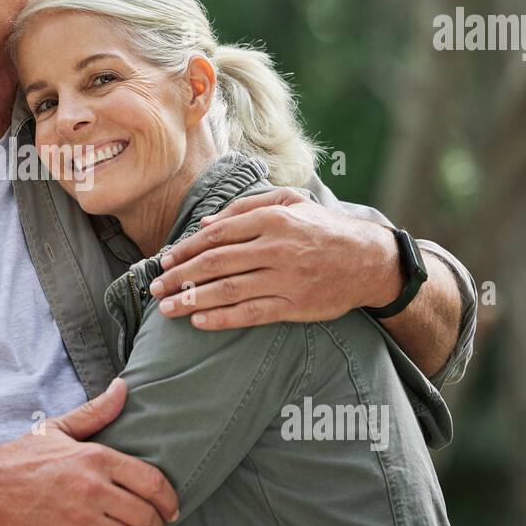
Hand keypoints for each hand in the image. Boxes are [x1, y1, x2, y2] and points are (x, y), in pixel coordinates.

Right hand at [0, 378, 178, 525]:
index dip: (169, 500)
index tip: (171, 509)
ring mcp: (79, 521)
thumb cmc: (20, 459)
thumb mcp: (58, 429)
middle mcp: (92, 490)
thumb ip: (96, 412)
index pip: (153, 482)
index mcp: (96, 458)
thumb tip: (123, 387)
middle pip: (146, 516)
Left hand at [147, 187, 401, 329]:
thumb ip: (245, 208)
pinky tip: (200, 321)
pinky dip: (223, 318)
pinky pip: (252, 313)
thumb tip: (205, 223)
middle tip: (156, 288)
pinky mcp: (295, 305)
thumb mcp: (290, 203)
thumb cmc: (323, 229)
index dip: (185, 249)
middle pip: (216, 263)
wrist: (369, 260)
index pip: (216, 235)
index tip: (164, 261)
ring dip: (192, 300)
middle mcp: (276, 248)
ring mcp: (286, 279)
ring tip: (167, 309)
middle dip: (180, 276)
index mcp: (272, 219)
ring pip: (229, 290)